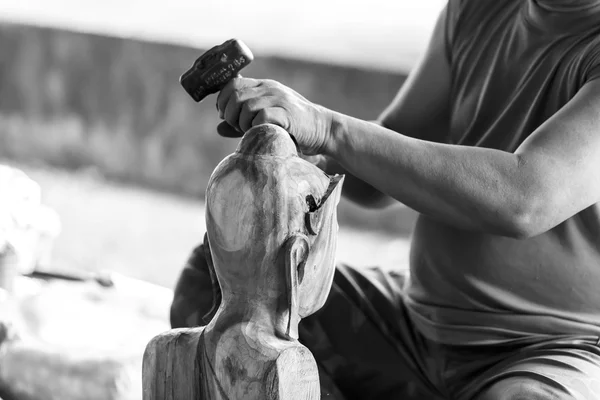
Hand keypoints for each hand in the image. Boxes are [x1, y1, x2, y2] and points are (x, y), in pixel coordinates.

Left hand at [216, 77, 332, 154]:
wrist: (323, 130)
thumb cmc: (294, 127)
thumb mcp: (266, 119)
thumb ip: (242, 122)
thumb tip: (218, 128)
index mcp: (263, 86)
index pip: (232, 83)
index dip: (222, 100)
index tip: (224, 115)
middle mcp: (269, 88)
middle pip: (235, 95)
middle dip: (229, 114)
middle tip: (237, 127)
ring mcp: (278, 99)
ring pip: (245, 106)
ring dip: (242, 123)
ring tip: (250, 132)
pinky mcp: (286, 113)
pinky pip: (261, 116)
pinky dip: (255, 127)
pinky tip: (262, 133)